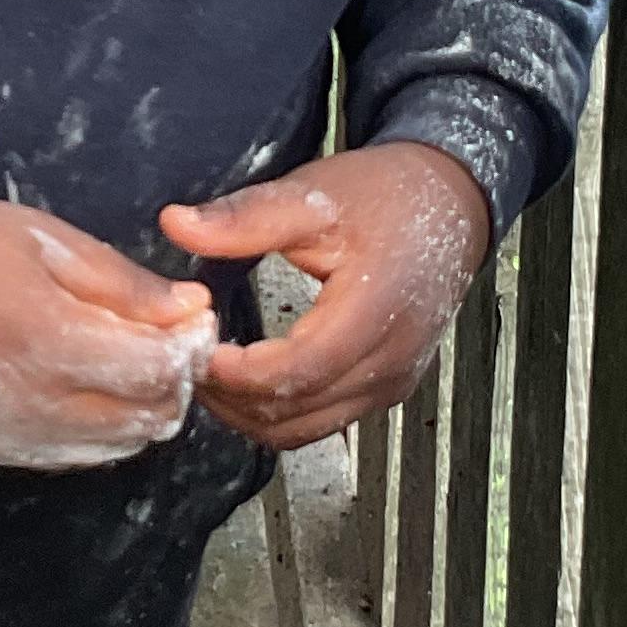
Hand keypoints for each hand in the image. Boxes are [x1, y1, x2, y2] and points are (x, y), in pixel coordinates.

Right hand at [0, 200, 215, 472]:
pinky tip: (89, 388)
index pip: (161, 370)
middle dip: (174, 378)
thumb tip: (188, 308)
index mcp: (55, 343)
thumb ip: (123, 283)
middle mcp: (41, 405)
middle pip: (150, 416)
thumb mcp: (46, 243)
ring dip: (142, 407)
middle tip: (167, 339)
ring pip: (121, 444)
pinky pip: (79, 455)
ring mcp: (20, 437)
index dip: (192, 345)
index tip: (195, 319)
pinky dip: (103, 428)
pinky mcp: (1, 452)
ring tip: (128, 361)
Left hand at [161, 144, 491, 454]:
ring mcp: (391, 383)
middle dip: (230, 397)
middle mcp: (389, 362)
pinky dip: (277, 412)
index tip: (194, 349)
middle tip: (186, 361)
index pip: (295, 373)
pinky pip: (321, 423)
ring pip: (303, 430)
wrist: (450, 203)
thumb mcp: (313, 197)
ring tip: (210, 371)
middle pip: (294, 414)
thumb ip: (244, 218)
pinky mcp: (387, 389)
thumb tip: (176, 224)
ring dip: (249, 412)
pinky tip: (247, 379)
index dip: (235, 373)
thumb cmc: (389, 197)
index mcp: (375, 313)